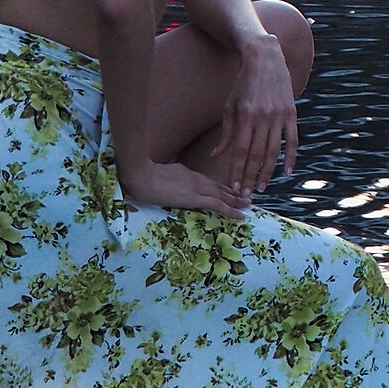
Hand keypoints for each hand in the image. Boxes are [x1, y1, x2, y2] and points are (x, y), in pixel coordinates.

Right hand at [124, 159, 249, 219]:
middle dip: (232, 193)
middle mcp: (195, 178)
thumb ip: (167, 179)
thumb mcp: (158, 175)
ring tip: (248, 205)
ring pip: (222, 195)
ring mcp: (197, 187)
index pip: (207, 181)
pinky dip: (231, 210)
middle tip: (245, 198)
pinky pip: (218, 205)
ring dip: (236, 201)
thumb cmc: (142, 177)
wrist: (140, 176)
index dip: (219, 187)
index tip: (229, 191)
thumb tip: (169, 183)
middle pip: (218, 187)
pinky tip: (241, 215)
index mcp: (186, 173)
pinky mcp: (195, 198)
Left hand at [210, 35, 299, 195]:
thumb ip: (226, 132)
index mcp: (245, 116)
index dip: (236, 171)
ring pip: (274, 150)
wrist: (265, 58)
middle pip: (256, 154)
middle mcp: (263, 117)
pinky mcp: (291, 112)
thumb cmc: (243, 83)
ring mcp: (279, 115)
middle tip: (245, 195)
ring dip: (267, 171)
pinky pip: (293, 139)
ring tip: (261, 186)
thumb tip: (216, 155)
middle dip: (249, 177)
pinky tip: (287, 172)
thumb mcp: (230, 105)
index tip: (233, 187)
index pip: (239, 151)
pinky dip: (291, 157)